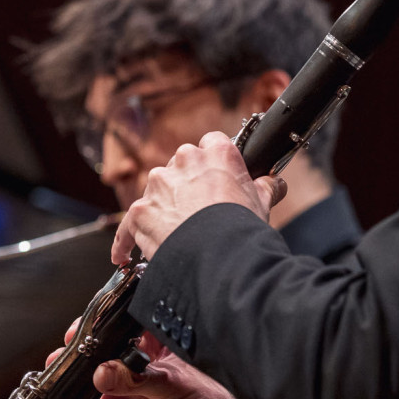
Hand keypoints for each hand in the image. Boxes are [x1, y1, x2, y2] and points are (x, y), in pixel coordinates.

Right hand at [69, 330, 251, 398]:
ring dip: (67, 378)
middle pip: (99, 352)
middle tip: (66, 350)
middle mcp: (135, 368)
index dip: (104, 320)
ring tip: (53, 376)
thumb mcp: (173, 387)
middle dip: (79, 348)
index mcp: (155, 349)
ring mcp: (123, 394)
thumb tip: (103, 372)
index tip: (84, 323)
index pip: (126, 325)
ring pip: (86, 382)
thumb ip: (136, 379)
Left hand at [111, 130, 285, 263]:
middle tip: (201, 209)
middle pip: (181, 166)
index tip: (218, 177)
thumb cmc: (241, 227)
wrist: (218, 255)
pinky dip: (126, 240)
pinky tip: (123, 254)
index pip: (212, 143)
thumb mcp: (263, 202)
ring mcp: (158, 186)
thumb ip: (267, 186)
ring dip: (163, 207)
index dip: (215, 162)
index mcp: (216, 153)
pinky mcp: (139, 211)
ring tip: (176, 233)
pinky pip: (129, 225)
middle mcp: (183, 162)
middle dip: (188, 185)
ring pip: (157, 191)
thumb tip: (276, 182)